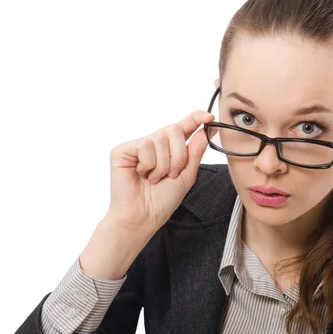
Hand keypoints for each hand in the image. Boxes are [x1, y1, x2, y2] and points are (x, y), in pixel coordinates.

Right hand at [105, 110, 215, 232]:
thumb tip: (207, 130)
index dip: (196, 117)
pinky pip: (145, 145)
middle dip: (179, 155)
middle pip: (175, 130)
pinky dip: (149, 164)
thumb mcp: (187, 175)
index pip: (184, 125)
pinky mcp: (123, 150)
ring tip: (154, 178)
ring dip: (163, 164)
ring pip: (161, 139)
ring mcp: (138, 145)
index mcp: (170, 148)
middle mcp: (154, 143)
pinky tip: (142, 174)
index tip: (209, 116)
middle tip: (172, 174)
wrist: (144, 217)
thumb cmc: (163, 200)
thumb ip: (195, 151)